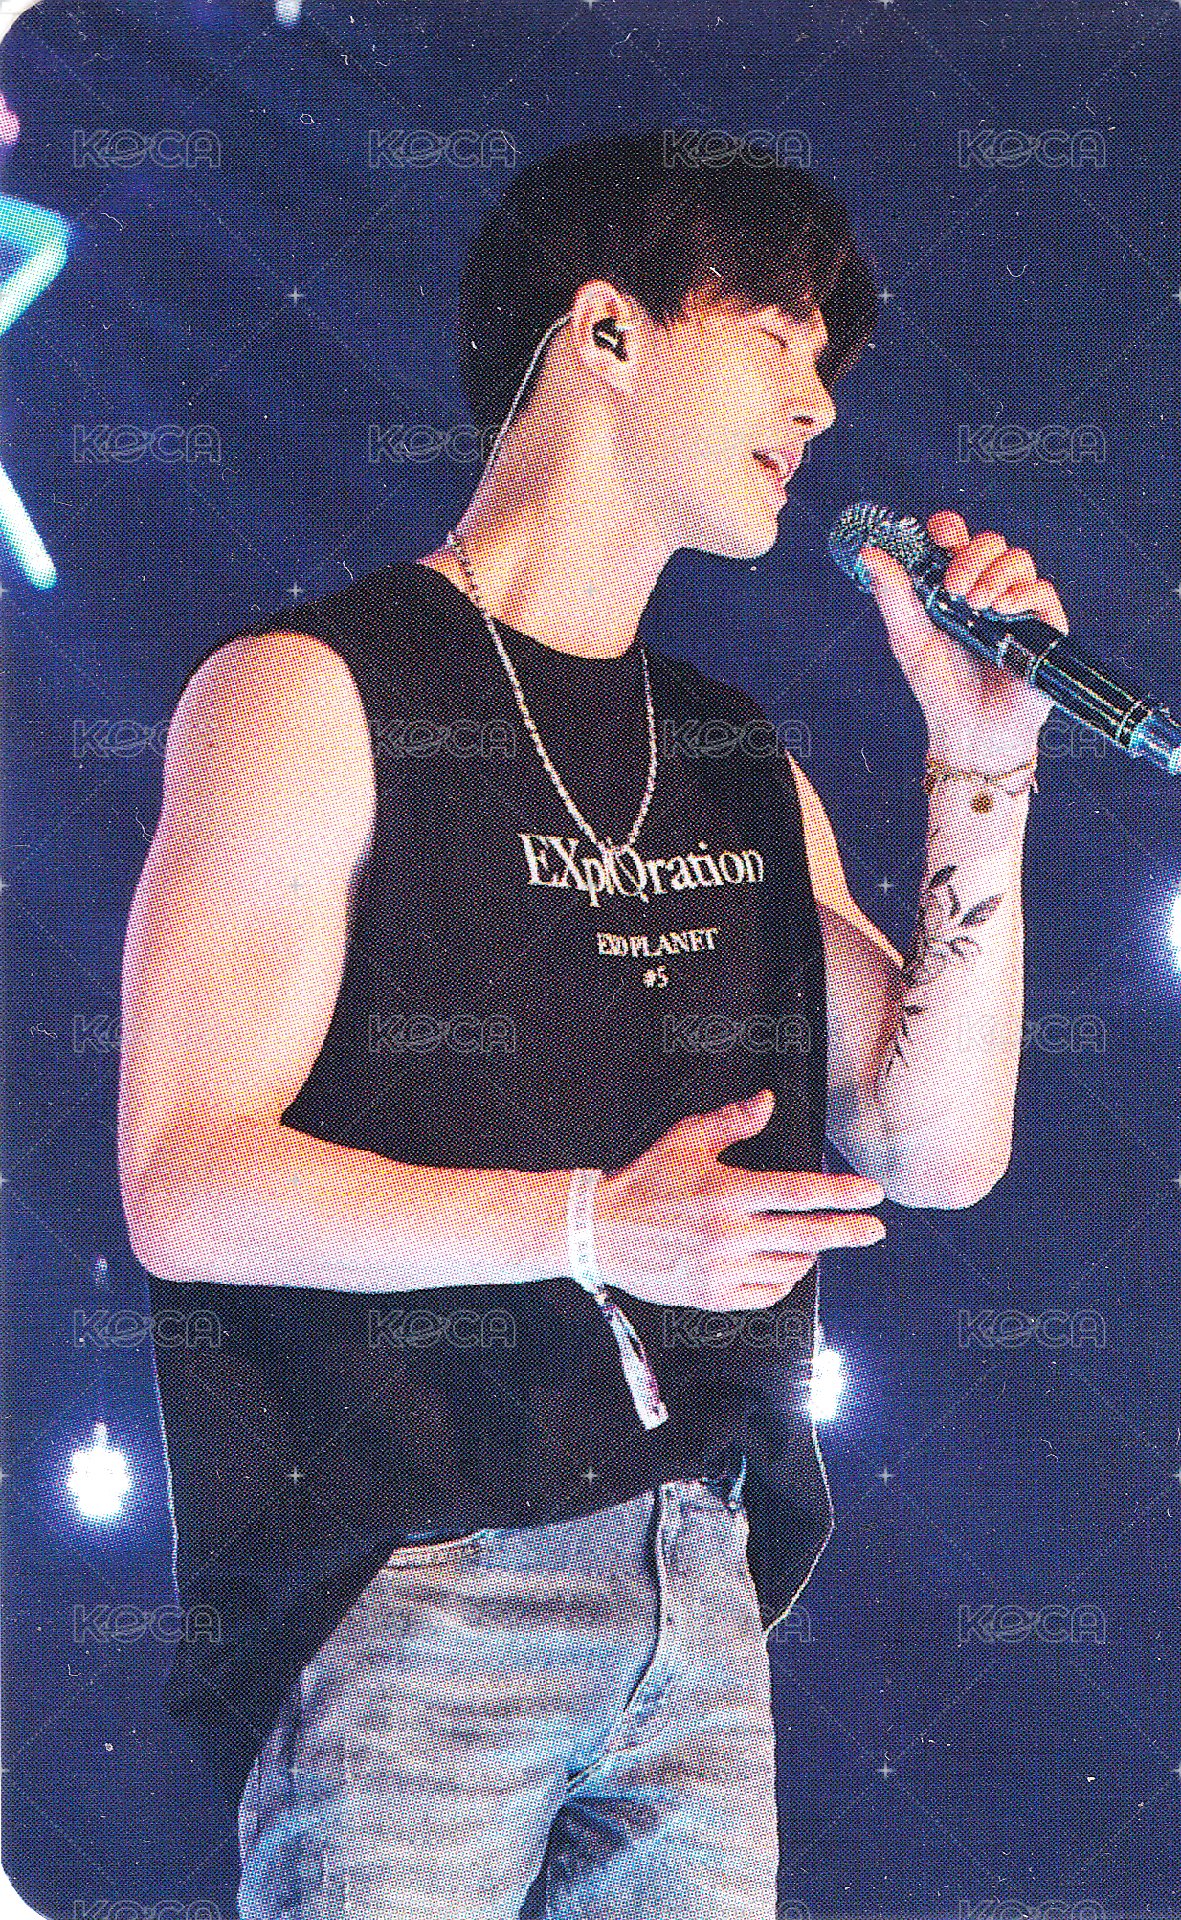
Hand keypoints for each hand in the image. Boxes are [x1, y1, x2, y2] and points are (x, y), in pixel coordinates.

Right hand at [593, 1088, 885, 1311]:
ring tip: (814, 1242)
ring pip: (790, 1267)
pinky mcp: (711, 1297)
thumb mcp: (685, 1140)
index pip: (800, 1193)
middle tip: (874, 1229)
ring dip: (810, 1253)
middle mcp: (727, 1235)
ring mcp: (720, 1270)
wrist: (599, 1232)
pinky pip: (766, 1294)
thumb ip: (731, 1121)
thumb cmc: (645, 1181)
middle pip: (808, 1236)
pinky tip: (784, 1267)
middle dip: (849, 1231)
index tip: (872, 1194)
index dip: (842, 1194)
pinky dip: (783, 1281)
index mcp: (726, 1192)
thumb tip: (768, 1101)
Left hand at [859, 510, 1069, 766]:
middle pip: (990, 542)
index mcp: (955, 585)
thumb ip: (893, 595)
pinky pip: (1042, 590)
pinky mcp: (1045, 626)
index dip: (948, 529)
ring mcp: (1018, 605)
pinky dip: (1022, 593)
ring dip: (995, 574)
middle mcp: (988, 588)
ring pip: (1018, 559)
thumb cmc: (939, 687)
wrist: (971, 731)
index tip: (938, 539)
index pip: (956, 538)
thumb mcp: (908, 638)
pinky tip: (1001, 611)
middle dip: (970, 557)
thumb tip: (869, 552)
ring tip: (977, 605)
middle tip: (954, 590)